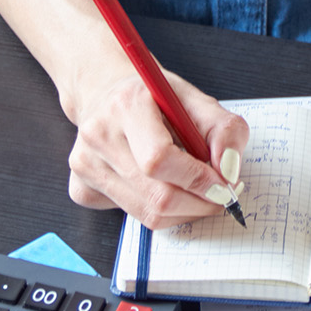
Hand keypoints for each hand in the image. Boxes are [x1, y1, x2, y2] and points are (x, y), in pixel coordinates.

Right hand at [61, 64, 250, 229]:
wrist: (107, 94)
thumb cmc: (153, 99)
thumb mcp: (195, 100)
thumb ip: (224, 130)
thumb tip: (229, 173)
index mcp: (126, 105)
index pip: (159, 160)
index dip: (198, 180)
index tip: (224, 185)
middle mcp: (98, 135)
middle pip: (156, 196)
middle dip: (199, 204)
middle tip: (219, 196)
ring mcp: (85, 165)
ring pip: (147, 214)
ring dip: (183, 211)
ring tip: (194, 189)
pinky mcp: (81, 188)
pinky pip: (132, 217)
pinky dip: (157, 210)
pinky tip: (157, 185)